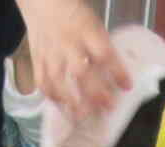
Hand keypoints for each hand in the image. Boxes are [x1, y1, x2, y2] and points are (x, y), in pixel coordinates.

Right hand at [20, 0, 127, 118]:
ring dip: (72, 101)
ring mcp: (50, 53)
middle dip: (95, 93)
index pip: (104, 53)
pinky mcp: (37, 60)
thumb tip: (114, 75)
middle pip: (81, 72)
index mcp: (87, 31)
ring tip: (82, 116)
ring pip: (59, 82)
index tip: (127, 86)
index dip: (117, 72)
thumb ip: (101, 47)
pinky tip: (61, 106)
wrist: (44, 3)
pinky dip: (52, 96)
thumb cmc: (74, 16)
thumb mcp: (93, 25)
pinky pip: (42, 82)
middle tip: (107, 108)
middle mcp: (68, 44)